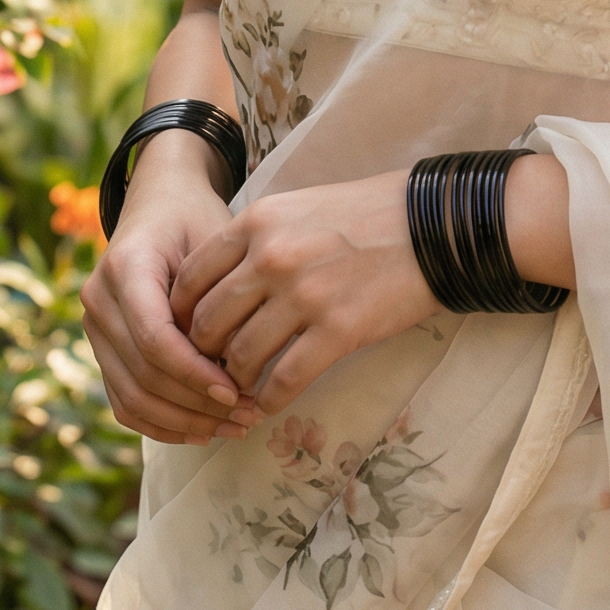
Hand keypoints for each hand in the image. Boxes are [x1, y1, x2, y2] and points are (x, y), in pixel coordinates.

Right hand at [81, 138, 263, 444]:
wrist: (160, 203)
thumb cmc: (196, 218)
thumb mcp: (215, 239)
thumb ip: (217, 297)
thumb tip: (231, 367)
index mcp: (125, 266)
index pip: (154, 338)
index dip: (194, 373)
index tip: (237, 391)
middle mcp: (98, 300)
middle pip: (143, 374)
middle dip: (197, 404)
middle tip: (249, 416)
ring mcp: (94, 327)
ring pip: (132, 397)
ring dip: (184, 422)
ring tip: (235, 427)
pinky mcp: (102, 348)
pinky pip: (125, 401)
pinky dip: (162, 424)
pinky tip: (203, 430)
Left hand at [170, 171, 439, 417]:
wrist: (429, 226)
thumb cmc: (363, 215)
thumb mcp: (295, 207)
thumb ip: (254, 239)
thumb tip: (216, 286)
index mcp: (256, 223)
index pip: (190, 279)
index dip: (180, 315)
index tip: (189, 333)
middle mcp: (271, 257)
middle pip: (207, 323)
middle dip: (203, 354)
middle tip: (212, 367)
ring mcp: (304, 295)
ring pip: (241, 356)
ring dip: (235, 380)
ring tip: (242, 387)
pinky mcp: (337, 330)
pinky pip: (285, 379)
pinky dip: (269, 399)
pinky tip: (270, 402)